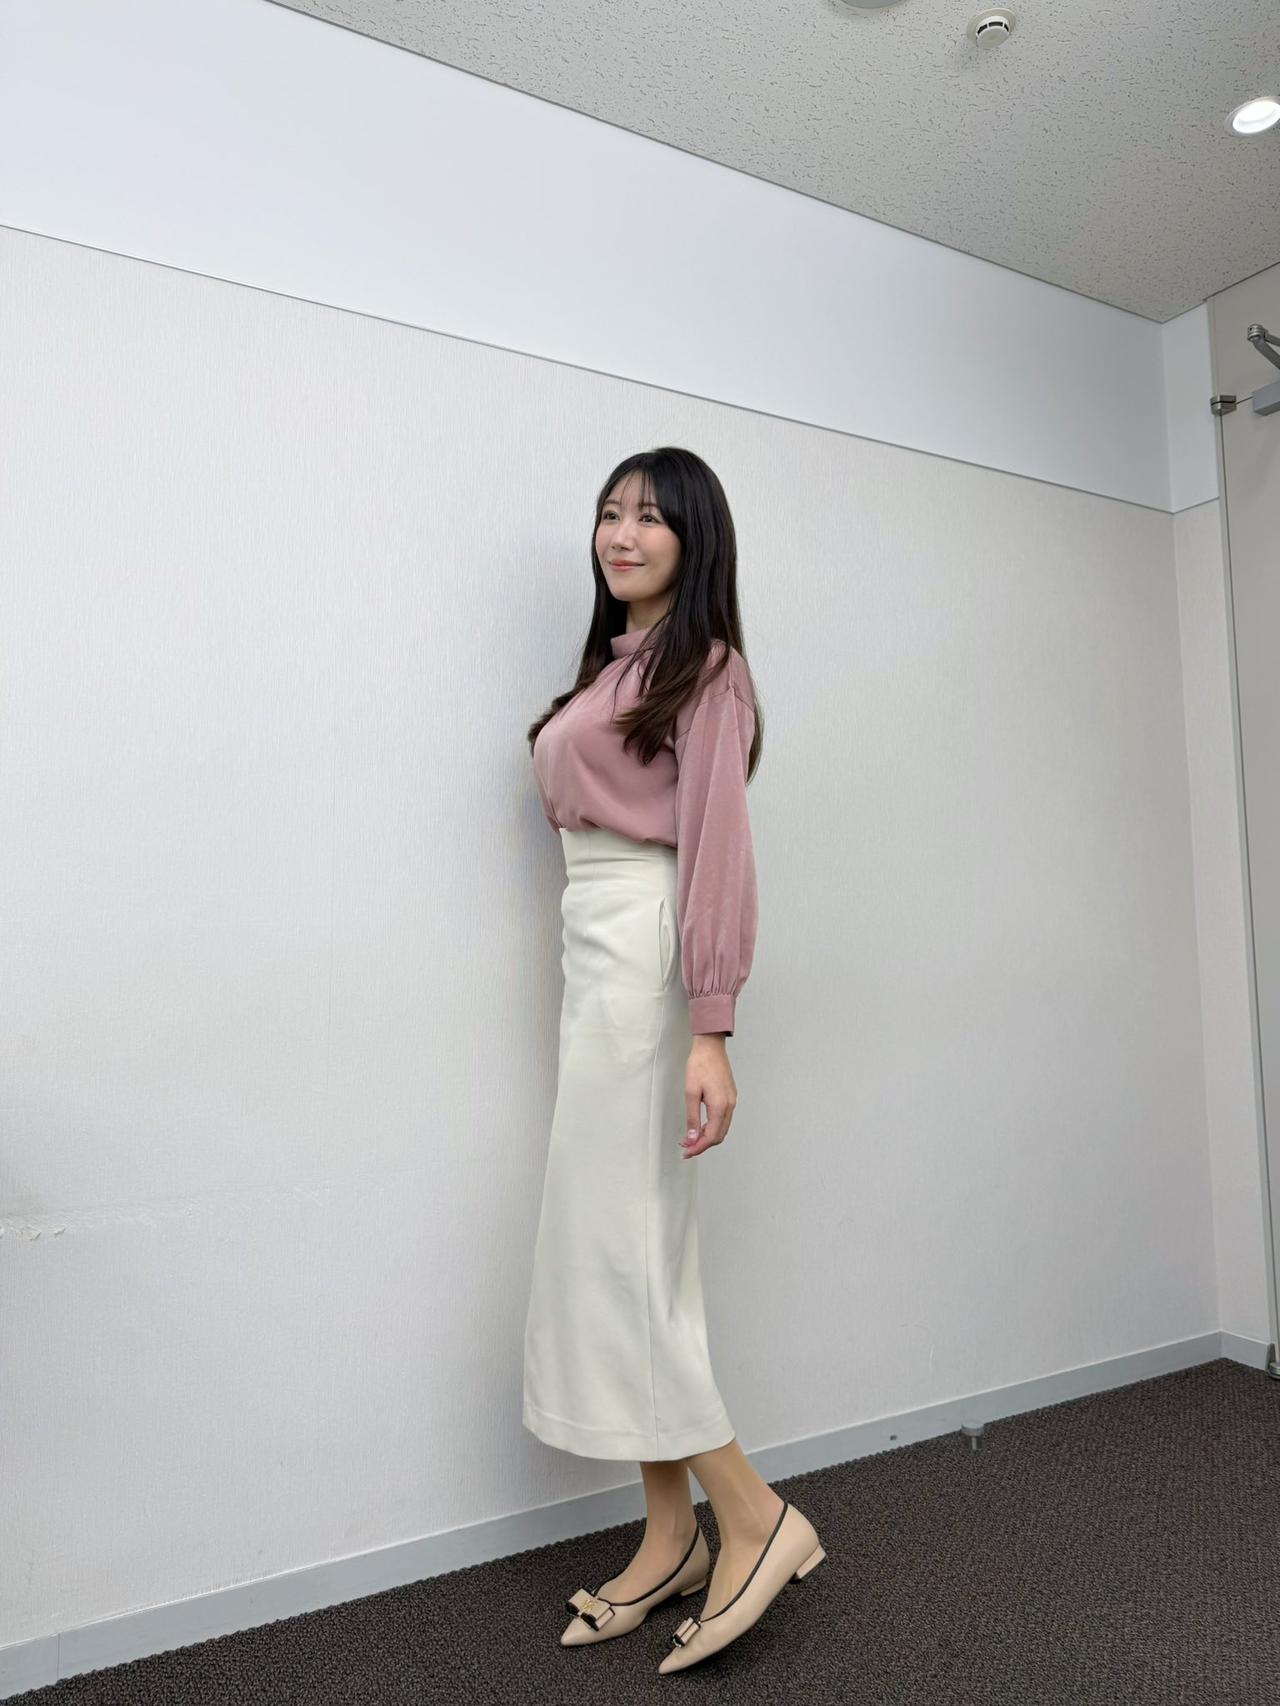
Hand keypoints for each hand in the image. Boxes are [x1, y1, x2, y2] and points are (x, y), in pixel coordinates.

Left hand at [681, 1036, 736, 1158]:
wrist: (710, 1047)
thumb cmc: (700, 1065)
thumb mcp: (691, 1093)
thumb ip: (692, 1118)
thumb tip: (692, 1137)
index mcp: (721, 1106)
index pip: (711, 1136)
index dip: (698, 1147)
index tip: (686, 1152)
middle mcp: (730, 1106)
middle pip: (719, 1135)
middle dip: (703, 1144)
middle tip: (687, 1147)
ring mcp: (732, 1101)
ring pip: (722, 1128)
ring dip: (708, 1136)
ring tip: (691, 1138)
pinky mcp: (730, 1096)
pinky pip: (724, 1119)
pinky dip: (713, 1126)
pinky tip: (701, 1126)